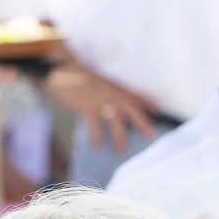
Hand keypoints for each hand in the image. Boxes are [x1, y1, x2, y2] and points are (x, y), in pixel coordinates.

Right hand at [47, 62, 161, 152]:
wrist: (60, 68)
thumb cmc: (77, 75)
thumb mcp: (97, 80)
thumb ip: (107, 91)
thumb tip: (113, 106)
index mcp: (113, 86)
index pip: (134, 94)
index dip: (147, 101)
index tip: (158, 109)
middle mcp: (110, 93)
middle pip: (131, 109)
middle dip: (142, 122)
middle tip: (151, 135)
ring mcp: (99, 100)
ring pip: (115, 122)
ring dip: (120, 137)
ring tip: (122, 150)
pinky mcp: (87, 107)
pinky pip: (94, 126)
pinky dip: (96, 138)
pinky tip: (97, 147)